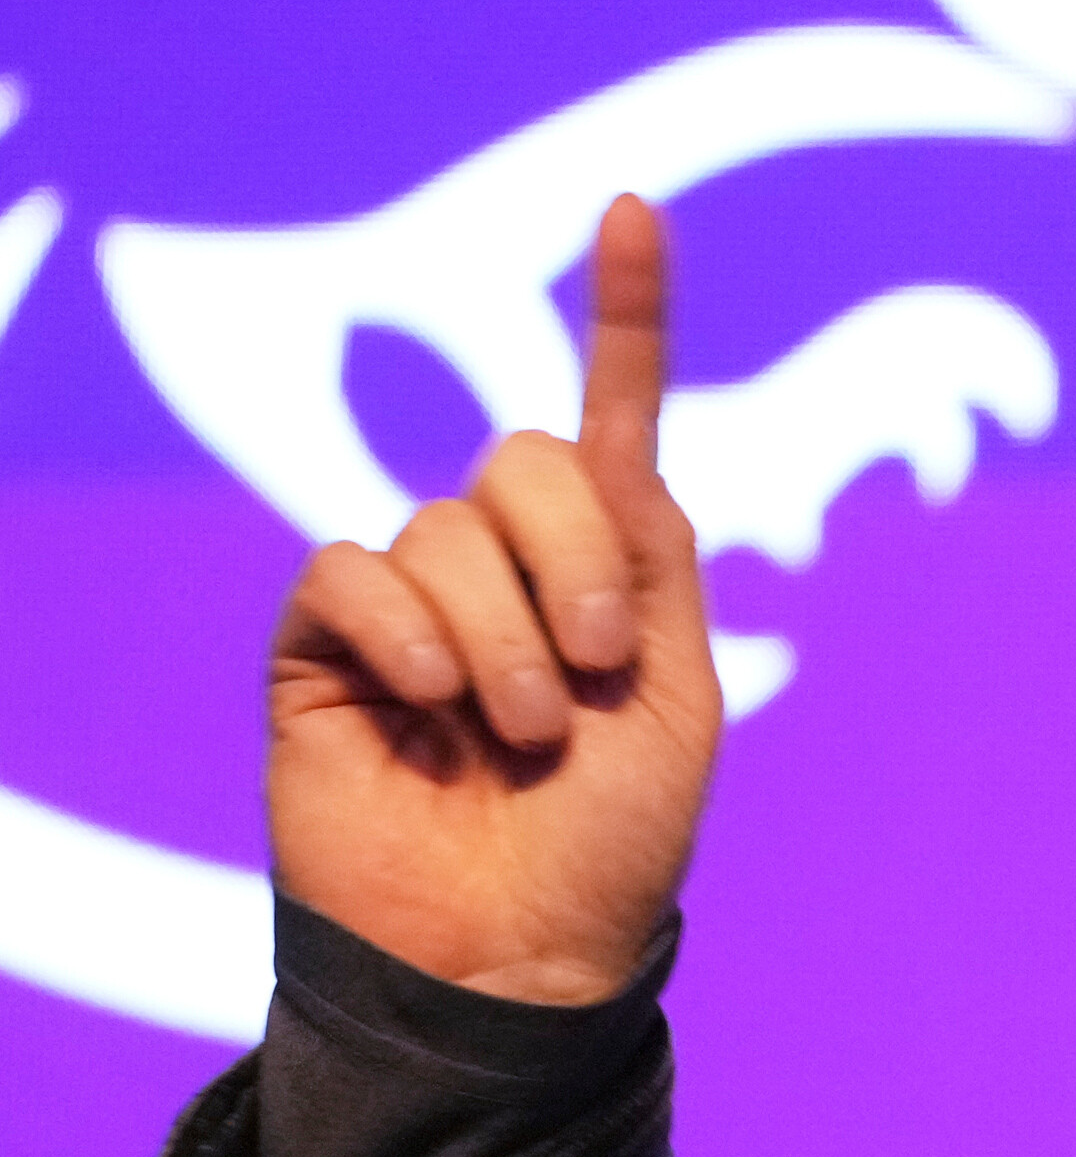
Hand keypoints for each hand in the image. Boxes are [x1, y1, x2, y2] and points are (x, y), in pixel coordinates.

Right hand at [265, 197, 722, 1005]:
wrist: (523, 951)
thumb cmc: (611, 838)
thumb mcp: (672, 689)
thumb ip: (650, 560)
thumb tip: (617, 447)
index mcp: (605, 568)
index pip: (610, 418)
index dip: (625, 313)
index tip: (633, 205)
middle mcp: (502, 565)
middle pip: (525, 459)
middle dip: (575, 560)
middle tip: (592, 671)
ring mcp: (408, 601)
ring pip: (446, 527)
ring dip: (503, 636)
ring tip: (516, 734)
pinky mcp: (322, 643)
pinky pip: (352, 571)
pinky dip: (407, 634)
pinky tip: (433, 707)